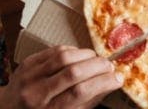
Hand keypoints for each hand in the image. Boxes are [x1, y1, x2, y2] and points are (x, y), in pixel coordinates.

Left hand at [0, 46, 122, 108]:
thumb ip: (89, 99)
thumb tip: (113, 81)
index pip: (80, 92)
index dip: (103, 82)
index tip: (118, 78)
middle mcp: (36, 94)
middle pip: (73, 72)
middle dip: (98, 66)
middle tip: (109, 67)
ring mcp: (29, 76)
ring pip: (65, 57)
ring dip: (87, 56)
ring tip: (96, 61)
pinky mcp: (28, 62)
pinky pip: (56, 50)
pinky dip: (73, 51)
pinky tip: (80, 57)